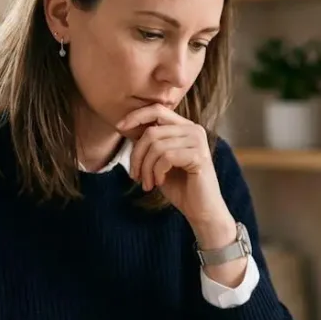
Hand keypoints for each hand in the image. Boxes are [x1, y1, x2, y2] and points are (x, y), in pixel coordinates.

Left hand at [117, 105, 234, 240]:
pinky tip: (159, 183)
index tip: (119, 127)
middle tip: (135, 176)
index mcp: (185, 127)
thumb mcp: (159, 161)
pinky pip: (166, 157)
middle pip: (152, 131)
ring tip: (147, 183)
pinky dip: (157, 172)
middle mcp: (194, 129)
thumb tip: (126, 126)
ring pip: (156, 146)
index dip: (136, 116)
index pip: (157, 110)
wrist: (201, 210)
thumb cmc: (180, 186)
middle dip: (137, 155)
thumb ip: (149, 143)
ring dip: (145, 168)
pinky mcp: (199, 156)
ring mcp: (198, 141)